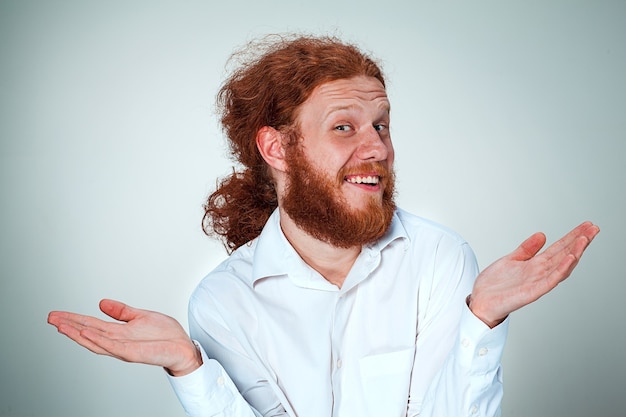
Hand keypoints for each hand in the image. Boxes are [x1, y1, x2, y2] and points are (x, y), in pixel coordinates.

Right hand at [48, 299, 201, 375]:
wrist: (182, 347)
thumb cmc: (165, 335)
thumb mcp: (140, 316)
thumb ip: (121, 311)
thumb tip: (101, 303)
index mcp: (118, 332)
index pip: (91, 325)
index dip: (73, 319)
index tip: (57, 315)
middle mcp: (117, 341)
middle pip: (87, 333)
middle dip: (69, 326)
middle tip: (50, 318)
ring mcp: (123, 348)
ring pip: (95, 341)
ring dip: (78, 333)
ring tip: (62, 325)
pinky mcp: (133, 352)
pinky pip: (112, 346)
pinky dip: (97, 340)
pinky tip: (86, 333)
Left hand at [469, 221, 599, 327]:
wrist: (480, 302)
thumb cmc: (494, 285)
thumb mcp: (511, 260)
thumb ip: (527, 249)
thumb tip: (542, 235)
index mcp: (535, 265)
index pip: (559, 248)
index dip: (572, 236)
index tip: (586, 225)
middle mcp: (539, 273)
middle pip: (564, 255)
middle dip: (579, 242)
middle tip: (594, 228)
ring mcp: (537, 282)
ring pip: (561, 266)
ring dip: (574, 253)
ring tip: (585, 239)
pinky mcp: (531, 292)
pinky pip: (550, 280)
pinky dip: (561, 269)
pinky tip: (570, 258)